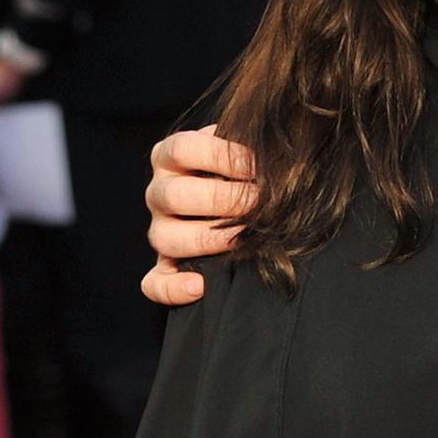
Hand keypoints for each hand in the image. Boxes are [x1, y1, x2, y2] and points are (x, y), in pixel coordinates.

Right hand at [141, 124, 259, 306]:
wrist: (245, 204)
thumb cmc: (246, 173)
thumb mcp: (245, 152)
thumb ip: (252, 148)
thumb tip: (282, 159)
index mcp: (170, 156)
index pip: (184, 149)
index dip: (223, 156)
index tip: (259, 167)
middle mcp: (159, 193)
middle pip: (174, 195)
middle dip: (223, 200)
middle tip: (259, 203)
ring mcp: (160, 231)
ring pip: (163, 238)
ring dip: (206, 239)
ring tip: (242, 238)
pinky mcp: (164, 267)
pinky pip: (155, 283)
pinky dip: (173, 288)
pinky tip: (200, 286)